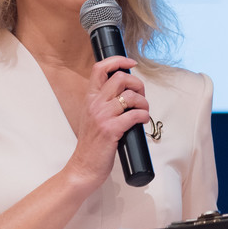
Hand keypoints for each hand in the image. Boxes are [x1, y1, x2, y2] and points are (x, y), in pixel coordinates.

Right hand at [65, 56, 151, 184]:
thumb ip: (105, 103)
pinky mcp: (111, 130)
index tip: (131, 63)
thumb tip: (127, 91)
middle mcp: (95, 104)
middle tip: (140, 96)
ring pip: (130, 96)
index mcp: (90, 99)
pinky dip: (144, 116)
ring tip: (143, 112)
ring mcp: (102, 117)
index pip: (100, 69)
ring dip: (144, 103)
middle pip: (120, 78)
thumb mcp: (93, 117)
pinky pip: (135, 115)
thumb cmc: (92, 144)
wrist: (83, 167)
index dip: (118, 61)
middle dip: (138, 84)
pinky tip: (142, 122)